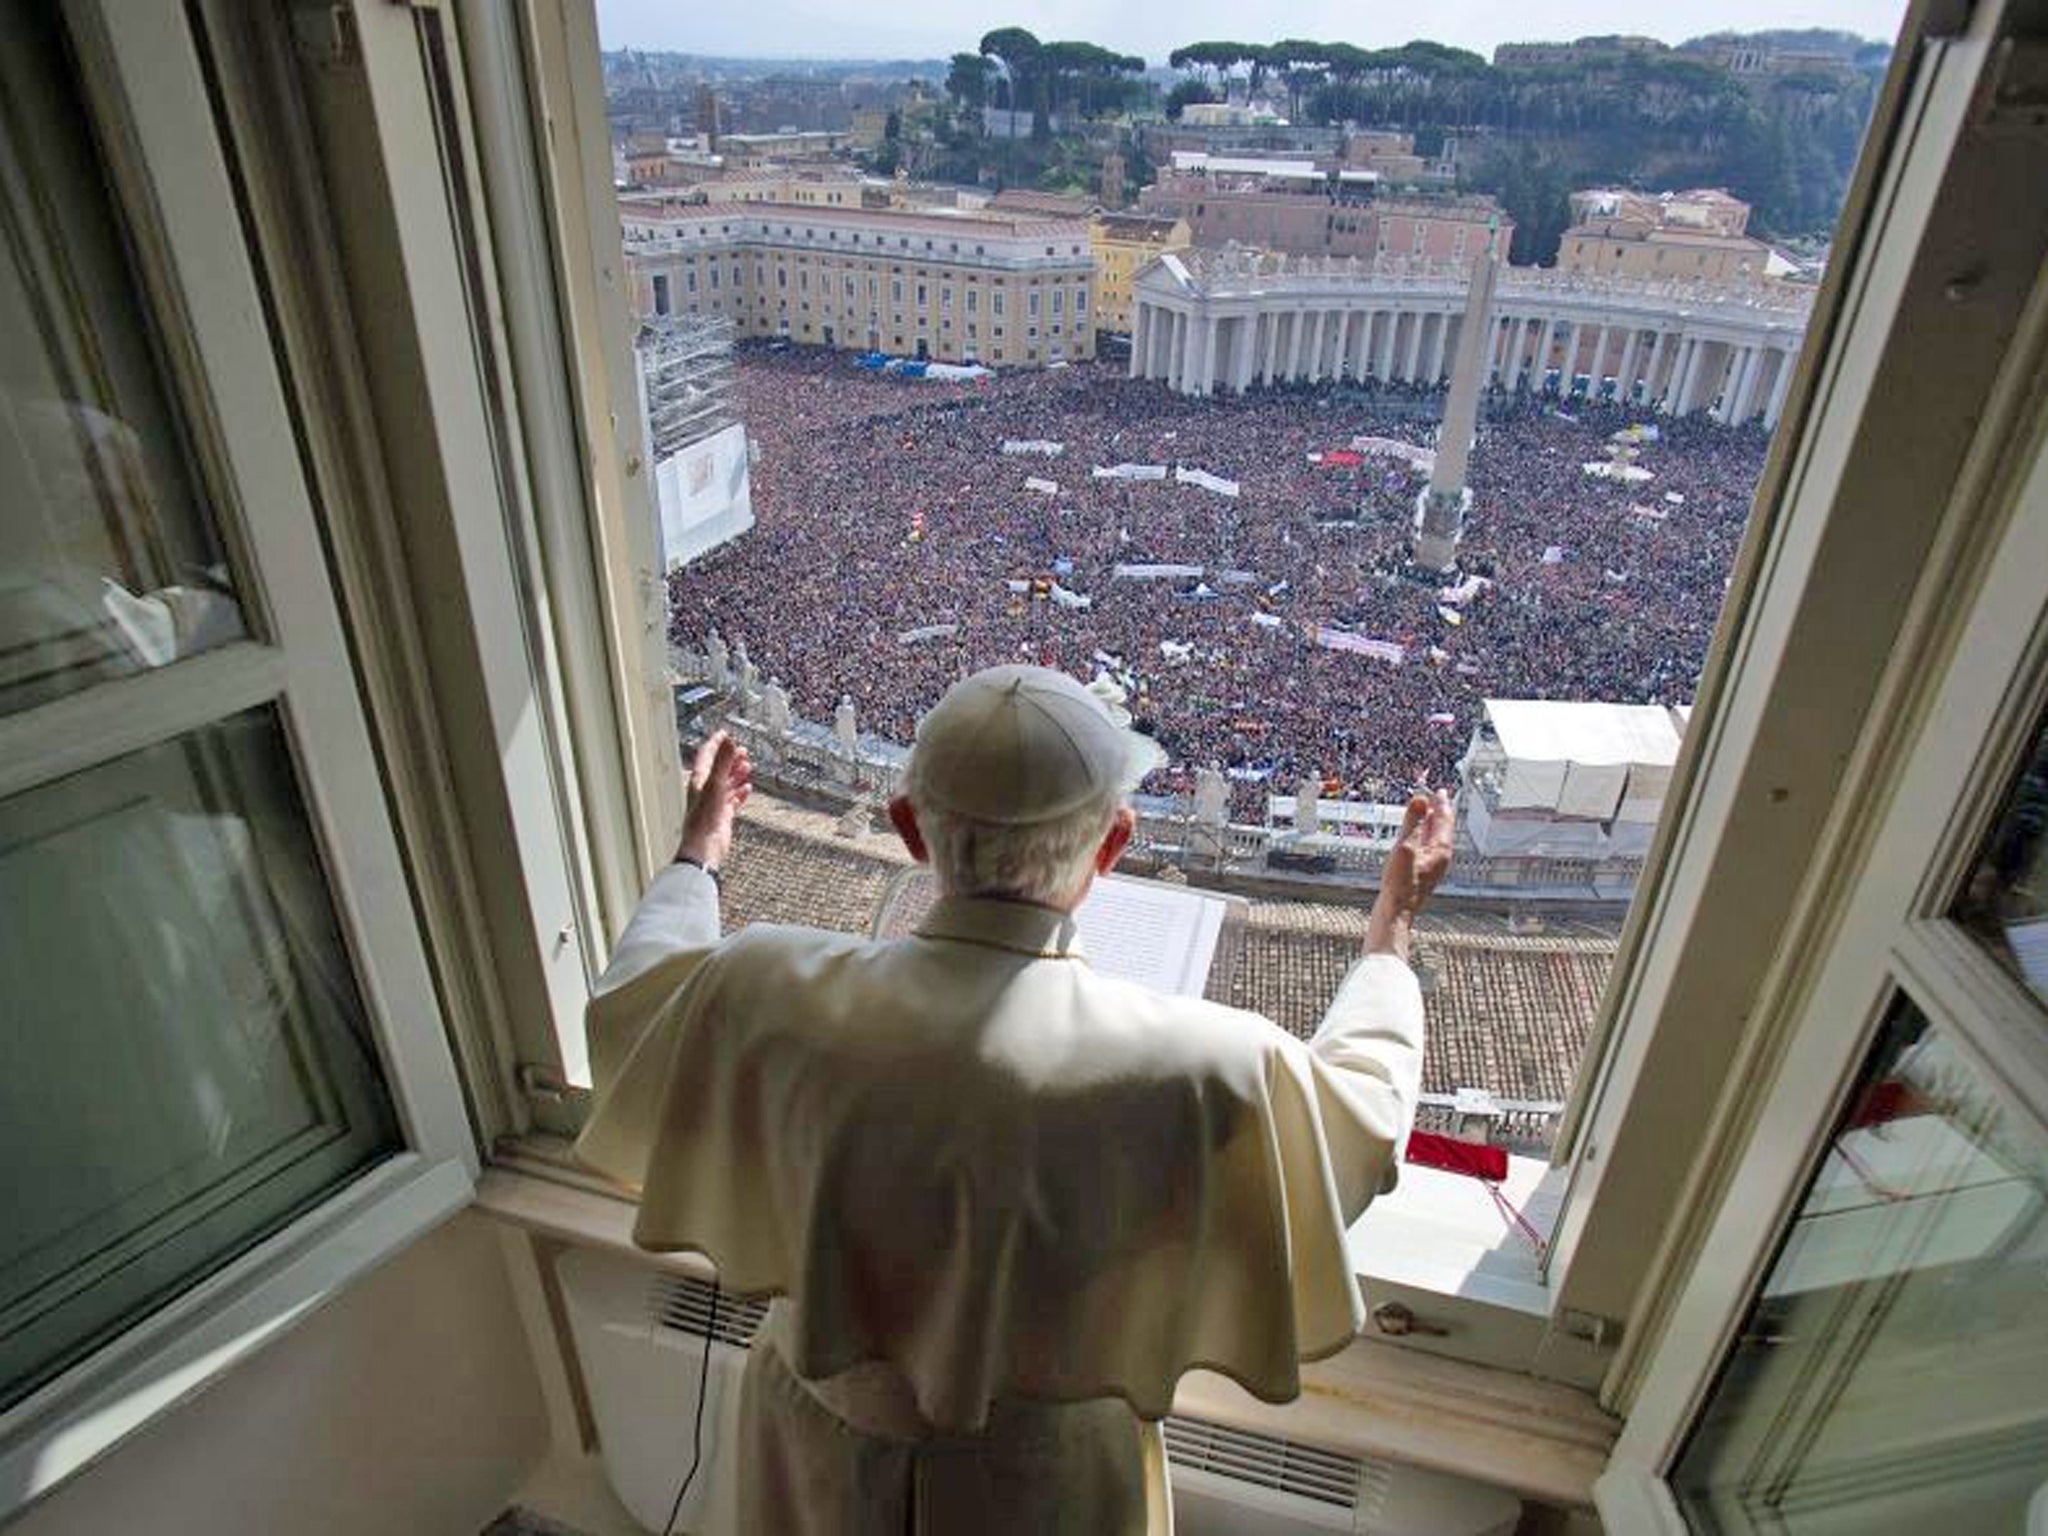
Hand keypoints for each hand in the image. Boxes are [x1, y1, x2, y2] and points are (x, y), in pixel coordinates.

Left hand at [677, 730, 751, 871]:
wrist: (704, 846)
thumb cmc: (704, 817)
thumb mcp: (715, 783)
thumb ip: (723, 761)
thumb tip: (730, 740)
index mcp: (699, 780)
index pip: (706, 755)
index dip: (716, 743)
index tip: (725, 733)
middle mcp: (705, 790)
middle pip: (718, 768)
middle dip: (731, 758)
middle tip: (743, 751)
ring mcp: (714, 803)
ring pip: (726, 784)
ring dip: (736, 774)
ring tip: (747, 767)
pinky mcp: (723, 816)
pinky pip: (733, 800)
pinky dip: (740, 793)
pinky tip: (747, 789)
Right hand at [1368, 790, 1454, 961]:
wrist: (1396, 911)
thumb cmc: (1400, 883)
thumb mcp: (1404, 847)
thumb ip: (1412, 822)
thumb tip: (1420, 798)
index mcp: (1441, 850)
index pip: (1444, 820)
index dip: (1441, 804)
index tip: (1440, 791)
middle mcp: (1441, 857)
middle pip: (1443, 828)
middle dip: (1439, 812)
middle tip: (1436, 797)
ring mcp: (1433, 865)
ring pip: (1436, 837)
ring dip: (1431, 822)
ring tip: (1427, 812)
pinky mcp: (1425, 871)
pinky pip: (1428, 846)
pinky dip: (1425, 834)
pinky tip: (1418, 836)